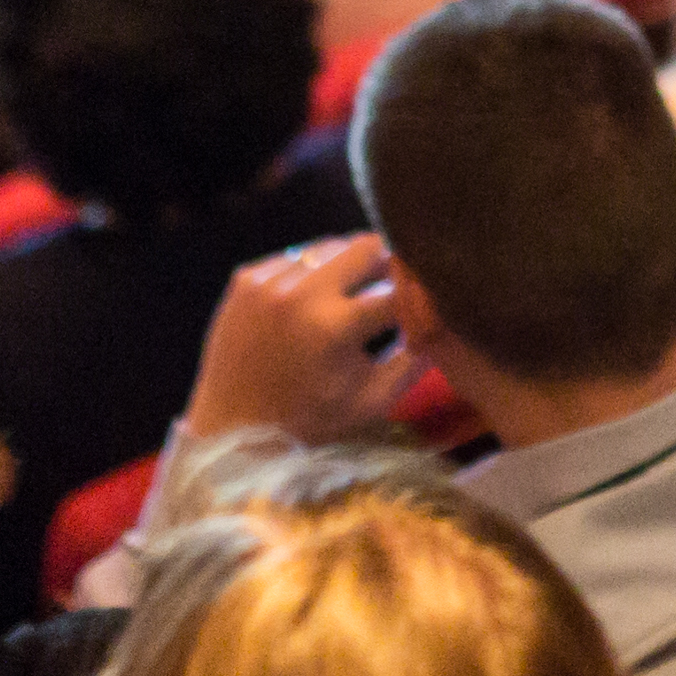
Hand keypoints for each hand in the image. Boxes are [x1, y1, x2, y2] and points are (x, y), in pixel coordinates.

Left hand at [182, 236, 404, 444]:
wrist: (231, 429)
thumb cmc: (309, 422)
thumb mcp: (372, 401)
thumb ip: (414, 360)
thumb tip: (444, 322)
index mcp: (335, 327)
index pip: (398, 291)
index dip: (420, 296)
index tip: (426, 302)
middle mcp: (300, 293)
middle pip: (366, 247)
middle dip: (387, 265)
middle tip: (393, 284)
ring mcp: (267, 280)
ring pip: (329, 246)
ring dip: (348, 265)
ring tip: (354, 292)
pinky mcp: (245, 278)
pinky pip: (293, 256)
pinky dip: (311, 272)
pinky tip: (313, 299)